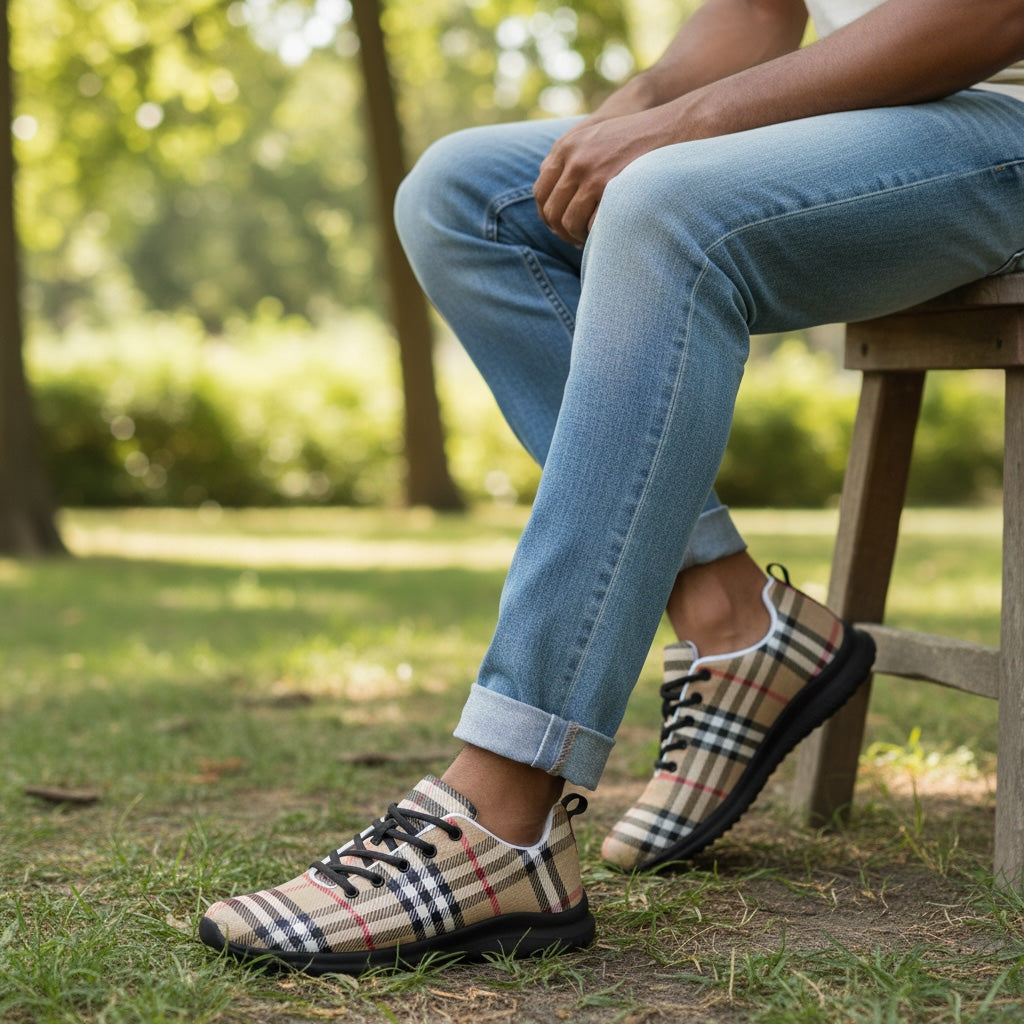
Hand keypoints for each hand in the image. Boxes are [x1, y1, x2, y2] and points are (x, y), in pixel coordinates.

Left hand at [533, 109, 675, 244]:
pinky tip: (601, 236)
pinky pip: (590, 224)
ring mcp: (591, 173)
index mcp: (564, 148)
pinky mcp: (610, 186)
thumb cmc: (631, 136)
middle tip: (575, 239)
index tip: (558, 226)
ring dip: (576, 237)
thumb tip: (545, 180)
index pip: (541, 193)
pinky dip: (593, 235)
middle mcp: (573, 160)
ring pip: (569, 221)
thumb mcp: (591, 136)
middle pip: (552, 211)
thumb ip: (567, 156)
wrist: (668, 126)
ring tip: (588, 240)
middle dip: (562, 231)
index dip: (547, 215)